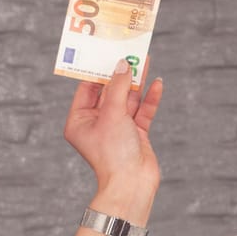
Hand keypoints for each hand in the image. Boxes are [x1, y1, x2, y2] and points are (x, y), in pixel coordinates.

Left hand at [64, 58, 163, 198]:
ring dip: (137, 82)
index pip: (87, 89)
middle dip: (121, 74)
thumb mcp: (113, 114)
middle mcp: (96, 123)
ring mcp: (117, 128)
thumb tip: (122, 65)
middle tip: (130, 51)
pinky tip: (157, 83)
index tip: (107, 51)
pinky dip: (149, 98)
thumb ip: (119, 87)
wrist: (132, 184)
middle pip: (110, 92)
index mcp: (79, 121)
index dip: (98, 70)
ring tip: (145, 60)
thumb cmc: (113, 152)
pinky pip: (142, 111)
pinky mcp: (136, 134)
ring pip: (128, 100)